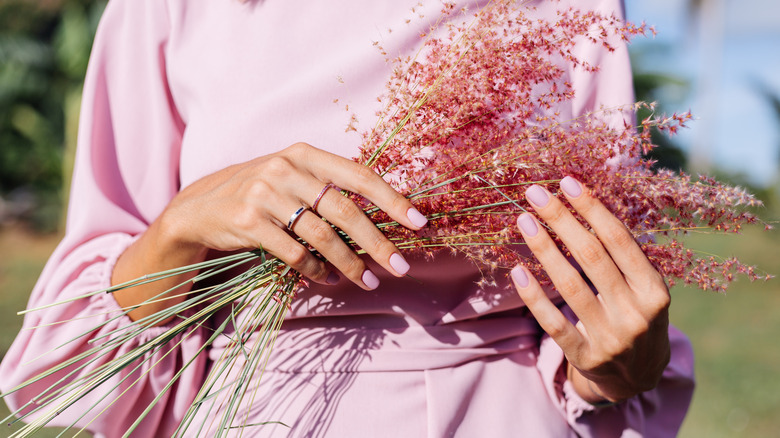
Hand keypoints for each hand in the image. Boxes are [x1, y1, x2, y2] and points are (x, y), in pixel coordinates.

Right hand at [113, 142, 427, 322]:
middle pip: (344, 210)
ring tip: (368, 281)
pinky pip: (293, 253)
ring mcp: (265, 193)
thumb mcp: (291, 177)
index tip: (419, 221)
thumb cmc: (260, 193)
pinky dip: (315, 270)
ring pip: (321, 235)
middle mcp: (286, 168)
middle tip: (399, 266)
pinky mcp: (248, 220)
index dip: (391, 199)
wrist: (200, 206)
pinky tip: (326, 279)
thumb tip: (381, 216)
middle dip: (376, 242)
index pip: (358, 175)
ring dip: (349, 263)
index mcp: (304, 154)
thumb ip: (328, 188)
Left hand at [510, 176, 670, 402]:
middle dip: (561, 219)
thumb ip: (622, 255)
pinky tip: (517, 270)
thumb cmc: (636, 316)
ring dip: (544, 248)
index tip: (566, 183)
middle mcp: (636, 314)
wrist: (638, 377)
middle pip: (591, 256)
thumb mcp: (644, 288)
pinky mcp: (586, 358)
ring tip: (524, 220)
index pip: (619, 240)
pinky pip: (554, 323)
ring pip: (570, 286)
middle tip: (535, 193)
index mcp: (655, 290)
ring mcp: (611, 339)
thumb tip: (583, 203)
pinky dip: (534, 296)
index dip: (592, 209)